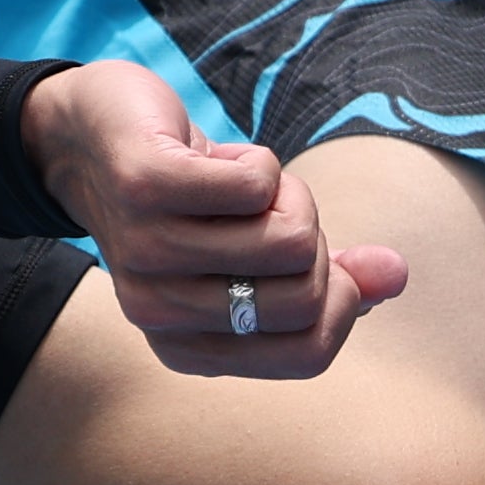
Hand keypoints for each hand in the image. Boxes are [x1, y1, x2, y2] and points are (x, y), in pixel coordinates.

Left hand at [27, 63, 408, 375]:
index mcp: (187, 347)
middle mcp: (159, 314)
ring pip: (288, 238)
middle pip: (306, 294)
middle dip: (312, 238)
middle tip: (265, 210)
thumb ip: (326, 271)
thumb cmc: (185, 197)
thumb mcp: (255, 244)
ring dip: (283, 194)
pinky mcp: (145, 186)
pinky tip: (213, 157)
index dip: (339, 299)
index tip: (314, 256)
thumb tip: (396, 276)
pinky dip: (259, 160)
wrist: (88, 131)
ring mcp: (147, 252)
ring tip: (237, 184)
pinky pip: (257, 183)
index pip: (309, 352)